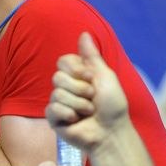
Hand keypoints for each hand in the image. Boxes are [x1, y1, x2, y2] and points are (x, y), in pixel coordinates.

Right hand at [46, 33, 127, 150]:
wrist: (111, 132)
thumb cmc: (113, 106)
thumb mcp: (105, 76)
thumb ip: (92, 56)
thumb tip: (84, 33)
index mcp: (77, 76)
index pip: (63, 61)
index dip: (77, 69)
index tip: (91, 78)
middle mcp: (66, 87)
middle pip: (58, 76)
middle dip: (80, 88)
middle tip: (92, 98)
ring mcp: (58, 103)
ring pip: (56, 94)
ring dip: (78, 104)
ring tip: (89, 113)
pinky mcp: (53, 118)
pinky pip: (52, 109)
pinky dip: (68, 114)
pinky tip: (75, 121)